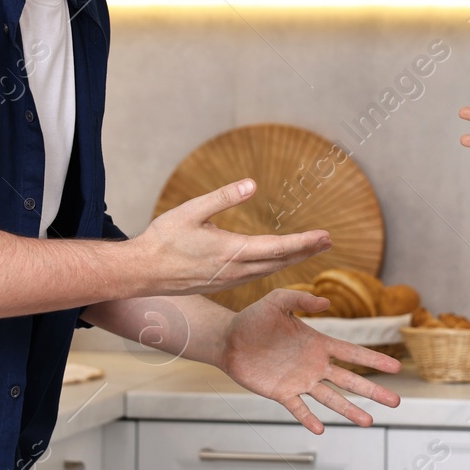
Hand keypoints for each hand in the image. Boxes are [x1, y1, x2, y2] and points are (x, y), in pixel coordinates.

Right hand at [132, 179, 331, 295]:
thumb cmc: (163, 239)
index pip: (278, 247)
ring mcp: (228, 281)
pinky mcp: (220, 284)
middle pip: (280, 261)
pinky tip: (276, 261)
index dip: (305, 242)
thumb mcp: (192, 210)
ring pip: (269, 271)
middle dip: (306, 250)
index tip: (326, 236)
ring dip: (291, 260)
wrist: (141, 272)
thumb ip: (224, 197)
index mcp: (232, 251)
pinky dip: (272, 267)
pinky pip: (255, 276)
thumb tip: (252, 184)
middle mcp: (236, 270)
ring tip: (309, 249)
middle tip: (328, 241)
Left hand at [218, 288, 402, 432]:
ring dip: (349, 410)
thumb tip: (326, 303)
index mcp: (318, 343)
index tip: (396, 368)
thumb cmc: (254, 318)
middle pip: (350, 380)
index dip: (374, 360)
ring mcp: (300, 381)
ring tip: (368, 422)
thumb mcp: (277, 300)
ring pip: (331, 399)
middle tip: (395, 401)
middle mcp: (315, 365)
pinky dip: (309, 419)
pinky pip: (299, 409)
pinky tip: (321, 429)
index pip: (352, 353)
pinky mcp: (282, 393)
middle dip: (373, 391)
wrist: (229, 340)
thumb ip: (301, 298)